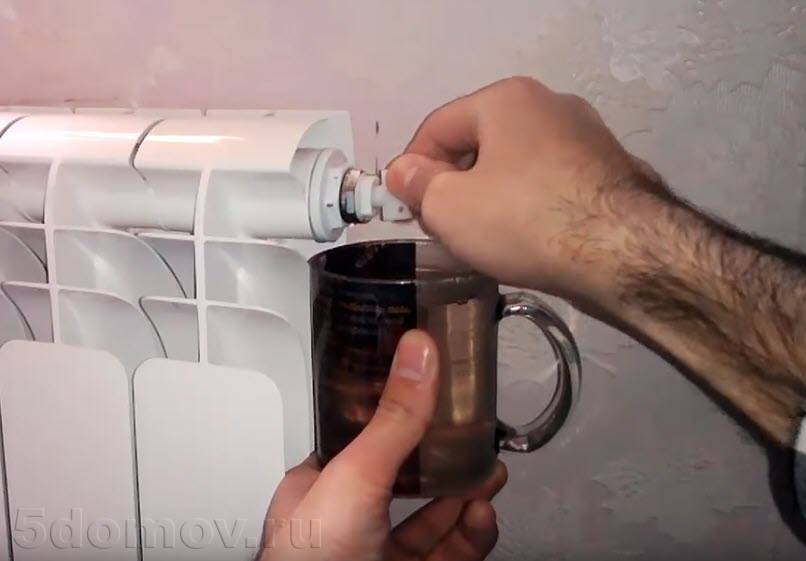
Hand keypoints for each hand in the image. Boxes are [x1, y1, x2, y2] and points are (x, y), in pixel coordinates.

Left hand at [258, 330, 507, 560]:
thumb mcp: (355, 475)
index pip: (364, 440)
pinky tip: (483, 518)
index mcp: (319, 487)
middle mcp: (348, 522)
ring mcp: (379, 557)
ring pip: (432, 521)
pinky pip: (448, 554)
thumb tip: (418, 353)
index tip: (435, 401)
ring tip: (491, 474)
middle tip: (477, 440)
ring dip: (466, 497)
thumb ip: (393, 419)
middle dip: (446, 461)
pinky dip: (471, 536)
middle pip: (406, 481)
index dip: (401, 420)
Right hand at [386, 76, 666, 307]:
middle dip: (454, 185)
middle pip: (479, 144)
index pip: (438, 126)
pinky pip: (550, 186)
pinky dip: (530, 208)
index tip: (406, 208)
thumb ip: (417, 185)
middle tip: (444, 228)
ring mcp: (587, 138)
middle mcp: (551, 106)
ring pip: (516, 167)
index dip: (412, 168)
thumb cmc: (526, 221)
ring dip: (491, 199)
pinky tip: (527, 241)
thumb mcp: (450, 207)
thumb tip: (405, 172)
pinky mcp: (609, 173)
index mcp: (506, 99)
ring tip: (485, 241)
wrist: (625, 253)